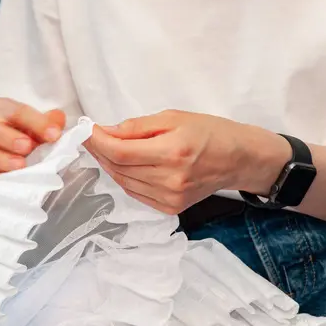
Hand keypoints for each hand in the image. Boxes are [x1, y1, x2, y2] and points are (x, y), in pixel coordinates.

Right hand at [0, 98, 65, 176]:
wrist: (29, 165)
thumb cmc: (37, 141)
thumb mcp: (47, 131)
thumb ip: (52, 123)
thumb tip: (57, 117)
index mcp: (2, 110)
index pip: (14, 111)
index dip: (35, 121)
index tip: (54, 135)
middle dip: (6, 136)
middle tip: (28, 147)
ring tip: (20, 165)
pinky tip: (4, 180)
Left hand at [85, 110, 290, 214]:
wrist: (238, 159)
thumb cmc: (209, 132)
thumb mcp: (173, 117)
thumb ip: (137, 127)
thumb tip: (107, 132)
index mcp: (172, 153)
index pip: (120, 152)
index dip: (97, 142)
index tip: (86, 130)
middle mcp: (170, 180)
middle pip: (118, 169)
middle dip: (99, 151)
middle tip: (90, 137)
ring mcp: (170, 198)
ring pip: (123, 182)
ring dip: (109, 165)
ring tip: (103, 148)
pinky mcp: (171, 208)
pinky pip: (135, 193)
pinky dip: (123, 178)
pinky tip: (121, 165)